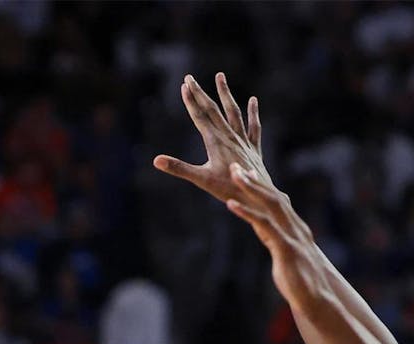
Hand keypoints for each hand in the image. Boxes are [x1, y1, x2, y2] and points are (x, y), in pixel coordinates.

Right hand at [153, 73, 269, 202]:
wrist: (257, 197)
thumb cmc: (228, 190)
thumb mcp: (201, 179)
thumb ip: (179, 168)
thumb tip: (156, 160)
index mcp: (215, 142)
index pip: (200, 116)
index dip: (191, 101)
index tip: (184, 85)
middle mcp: (229, 137)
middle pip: (213, 110)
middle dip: (200, 93)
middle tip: (190, 78)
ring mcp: (242, 141)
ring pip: (233, 112)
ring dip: (225, 94)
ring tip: (220, 76)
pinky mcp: (253, 149)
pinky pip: (253, 127)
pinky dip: (253, 113)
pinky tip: (253, 100)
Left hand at [223, 162, 342, 311]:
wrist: (316, 300)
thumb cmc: (299, 283)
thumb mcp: (283, 255)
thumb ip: (274, 240)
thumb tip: (265, 231)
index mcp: (294, 229)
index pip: (277, 202)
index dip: (261, 186)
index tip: (247, 172)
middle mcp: (295, 228)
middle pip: (273, 197)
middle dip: (253, 180)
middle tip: (235, 165)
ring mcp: (291, 236)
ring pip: (270, 204)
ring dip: (250, 187)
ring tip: (233, 174)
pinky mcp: (286, 248)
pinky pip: (264, 225)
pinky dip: (247, 213)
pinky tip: (231, 204)